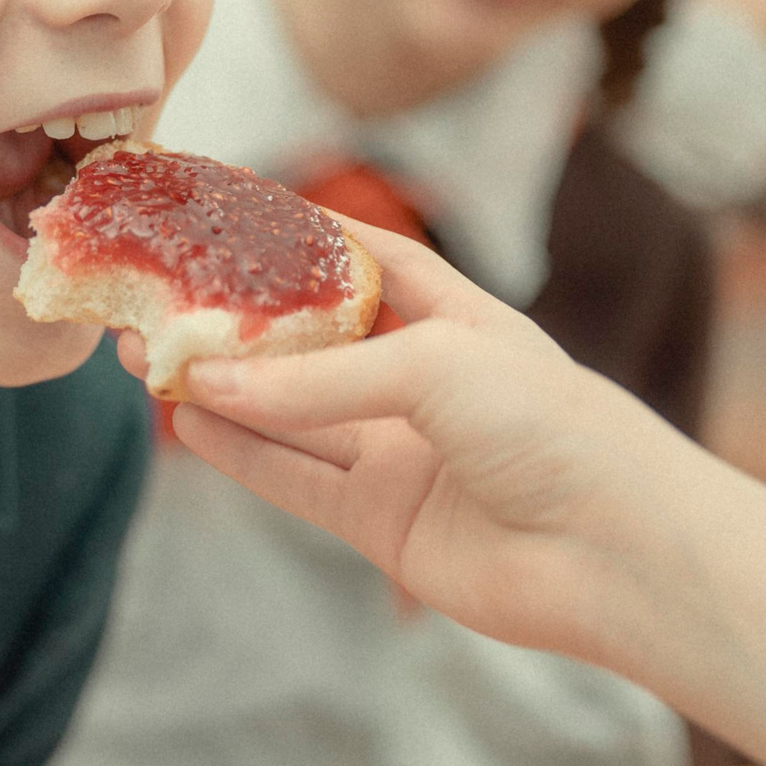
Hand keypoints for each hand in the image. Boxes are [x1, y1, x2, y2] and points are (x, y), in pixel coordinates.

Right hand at [122, 222, 692, 664]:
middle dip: (235, 324)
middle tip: (158, 302)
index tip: (225, 209)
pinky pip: (295, 480)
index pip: (365, 258)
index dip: (299, 234)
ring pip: (289, 414)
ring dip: (220, 390)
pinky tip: (188, 424)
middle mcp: (424, 384)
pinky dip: (239, 454)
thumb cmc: (556, 430)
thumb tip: (210, 387)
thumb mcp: (437, 365)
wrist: (619, 556)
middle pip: (310, 344)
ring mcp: (401, 455)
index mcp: (457, 319)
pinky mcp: (384, 522)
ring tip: (147, 360)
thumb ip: (318, 378)